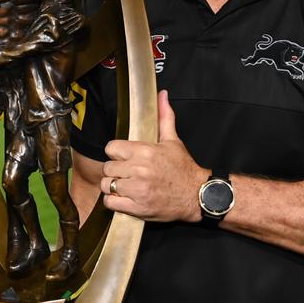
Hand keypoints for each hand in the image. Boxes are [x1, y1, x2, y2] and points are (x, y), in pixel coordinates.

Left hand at [99, 91, 203, 222]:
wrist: (196, 195)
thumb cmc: (183, 169)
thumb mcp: (173, 141)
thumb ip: (164, 117)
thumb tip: (162, 95)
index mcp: (145, 151)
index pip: (111, 148)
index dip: (116, 154)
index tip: (124, 159)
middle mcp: (139, 169)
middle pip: (107, 167)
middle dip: (115, 171)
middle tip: (126, 174)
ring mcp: (137, 189)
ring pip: (107, 185)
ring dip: (113, 187)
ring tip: (125, 187)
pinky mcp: (137, 207)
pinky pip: (110, 202)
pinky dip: (114, 202)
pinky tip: (125, 198)